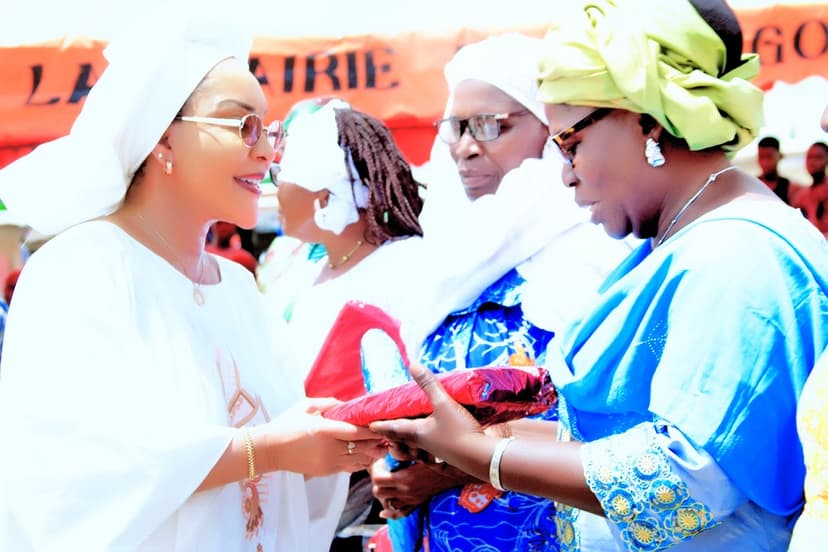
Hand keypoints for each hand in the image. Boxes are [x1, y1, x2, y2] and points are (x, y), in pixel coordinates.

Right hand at [259, 400, 386, 476]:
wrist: (269, 450)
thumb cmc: (287, 424)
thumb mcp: (306, 406)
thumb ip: (328, 403)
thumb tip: (346, 404)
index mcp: (324, 430)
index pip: (356, 431)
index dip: (373, 430)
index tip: (382, 425)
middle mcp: (329, 448)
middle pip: (362, 448)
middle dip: (377, 443)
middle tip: (388, 436)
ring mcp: (328, 462)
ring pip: (359, 461)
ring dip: (372, 454)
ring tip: (381, 447)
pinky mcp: (326, 471)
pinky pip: (349, 468)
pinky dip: (360, 462)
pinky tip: (366, 456)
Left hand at [369, 457, 476, 518]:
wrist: (455, 473)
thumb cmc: (438, 459)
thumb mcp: (419, 452)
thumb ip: (404, 450)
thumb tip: (388, 442)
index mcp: (405, 478)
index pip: (378, 479)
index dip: (375, 469)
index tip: (380, 462)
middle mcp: (406, 492)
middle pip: (378, 492)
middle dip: (376, 481)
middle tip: (381, 470)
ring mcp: (412, 500)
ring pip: (386, 503)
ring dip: (382, 494)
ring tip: (386, 483)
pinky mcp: (417, 503)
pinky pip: (400, 513)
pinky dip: (390, 512)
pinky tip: (385, 510)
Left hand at [370, 364, 487, 472]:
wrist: (481, 457)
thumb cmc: (459, 431)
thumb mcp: (444, 404)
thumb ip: (429, 384)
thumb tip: (413, 364)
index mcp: (417, 432)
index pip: (393, 428)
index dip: (381, 425)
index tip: (369, 425)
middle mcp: (422, 444)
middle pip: (401, 442)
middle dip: (391, 437)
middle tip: (384, 432)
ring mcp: (434, 452)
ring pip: (413, 449)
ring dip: (406, 445)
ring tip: (403, 438)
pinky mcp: (446, 454)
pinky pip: (427, 451)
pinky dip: (423, 446)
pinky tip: (431, 440)